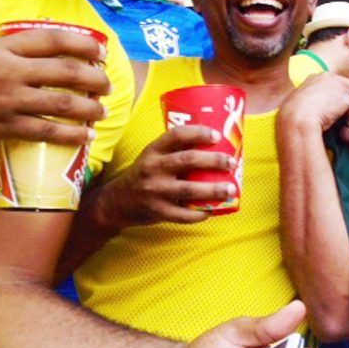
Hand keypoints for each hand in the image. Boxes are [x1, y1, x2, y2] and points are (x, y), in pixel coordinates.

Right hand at [0, 29, 109, 148]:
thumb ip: (13, 54)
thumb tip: (55, 55)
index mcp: (2, 47)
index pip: (53, 39)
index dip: (83, 44)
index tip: (101, 51)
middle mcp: (8, 70)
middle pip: (66, 71)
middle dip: (95, 78)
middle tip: (107, 85)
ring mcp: (7, 100)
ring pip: (62, 103)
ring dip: (90, 108)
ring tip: (102, 111)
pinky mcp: (4, 126)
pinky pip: (47, 131)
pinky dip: (72, 135)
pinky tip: (86, 137)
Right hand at [95, 125, 235, 228]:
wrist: (117, 202)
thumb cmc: (145, 174)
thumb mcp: (153, 156)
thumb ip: (176, 151)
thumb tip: (217, 146)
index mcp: (153, 150)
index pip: (176, 135)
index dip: (198, 133)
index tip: (217, 136)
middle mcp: (153, 168)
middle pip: (188, 160)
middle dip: (214, 161)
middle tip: (231, 163)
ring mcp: (154, 191)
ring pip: (189, 189)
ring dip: (213, 190)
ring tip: (231, 190)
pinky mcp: (157, 211)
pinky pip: (183, 214)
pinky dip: (199, 213)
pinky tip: (212, 211)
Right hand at [280, 72, 348, 143]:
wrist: (295, 119)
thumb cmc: (293, 116)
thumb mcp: (303, 105)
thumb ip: (315, 103)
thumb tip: (326, 113)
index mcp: (315, 78)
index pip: (335, 84)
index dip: (342, 95)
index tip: (345, 107)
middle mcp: (327, 78)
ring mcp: (337, 85)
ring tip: (347, 133)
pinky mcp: (345, 97)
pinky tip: (345, 136)